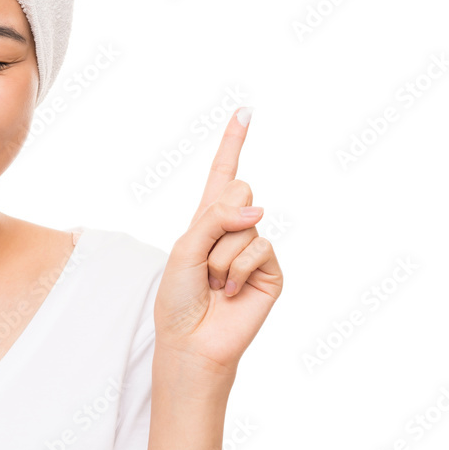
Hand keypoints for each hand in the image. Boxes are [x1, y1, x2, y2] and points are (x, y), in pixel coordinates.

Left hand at [152, 106, 283, 376]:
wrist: (191, 339)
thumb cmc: (178, 296)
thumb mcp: (184, 248)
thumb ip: (215, 219)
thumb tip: (260, 210)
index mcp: (207, 219)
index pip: (223, 173)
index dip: (233, 142)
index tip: (245, 110)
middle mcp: (234, 228)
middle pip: (239, 188)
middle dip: (217, 220)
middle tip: (205, 258)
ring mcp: (255, 248)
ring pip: (245, 223)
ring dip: (220, 256)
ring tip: (214, 282)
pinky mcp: (272, 270)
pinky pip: (259, 248)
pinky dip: (237, 270)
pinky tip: (231, 292)